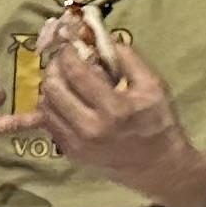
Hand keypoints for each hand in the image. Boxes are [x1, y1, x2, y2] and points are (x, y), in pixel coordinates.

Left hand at [34, 29, 204, 204]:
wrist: (160, 168)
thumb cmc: (159, 124)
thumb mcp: (154, 87)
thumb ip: (128, 59)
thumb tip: (103, 38)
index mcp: (114, 108)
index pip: (76, 72)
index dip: (68, 53)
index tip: (70, 45)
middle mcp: (90, 128)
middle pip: (53, 89)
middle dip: (54, 68)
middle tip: (63, 61)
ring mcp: (78, 144)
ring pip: (45, 107)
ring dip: (50, 88)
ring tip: (63, 79)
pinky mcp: (72, 154)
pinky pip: (49, 125)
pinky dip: (52, 108)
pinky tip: (65, 100)